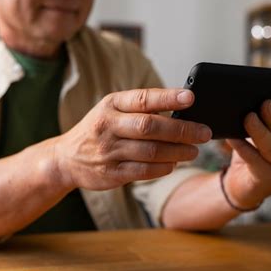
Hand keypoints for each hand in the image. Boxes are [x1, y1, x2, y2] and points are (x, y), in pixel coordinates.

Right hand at [54, 88, 211, 190]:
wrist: (66, 158)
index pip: (143, 99)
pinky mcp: (111, 172)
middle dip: (182, 130)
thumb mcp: (110, 111)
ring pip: (151, 151)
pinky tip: (173, 164)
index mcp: (110, 105)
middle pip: (150, 127)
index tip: (191, 98)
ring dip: (177, 151)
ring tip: (194, 150)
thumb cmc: (98, 130)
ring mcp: (108, 151)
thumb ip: (139, 108)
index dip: (168, 98)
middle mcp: (108, 126)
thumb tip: (180, 108)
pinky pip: (144, 170)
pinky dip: (163, 168)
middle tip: (204, 132)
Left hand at [224, 80, 270, 207]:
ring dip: (259, 131)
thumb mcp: (258, 135)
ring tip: (248, 118)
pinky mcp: (270, 180)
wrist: (241, 184)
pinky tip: (232, 137)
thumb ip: (261, 120)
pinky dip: (242, 147)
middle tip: (265, 103)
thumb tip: (250, 100)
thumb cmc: (250, 153)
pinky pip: (254, 160)